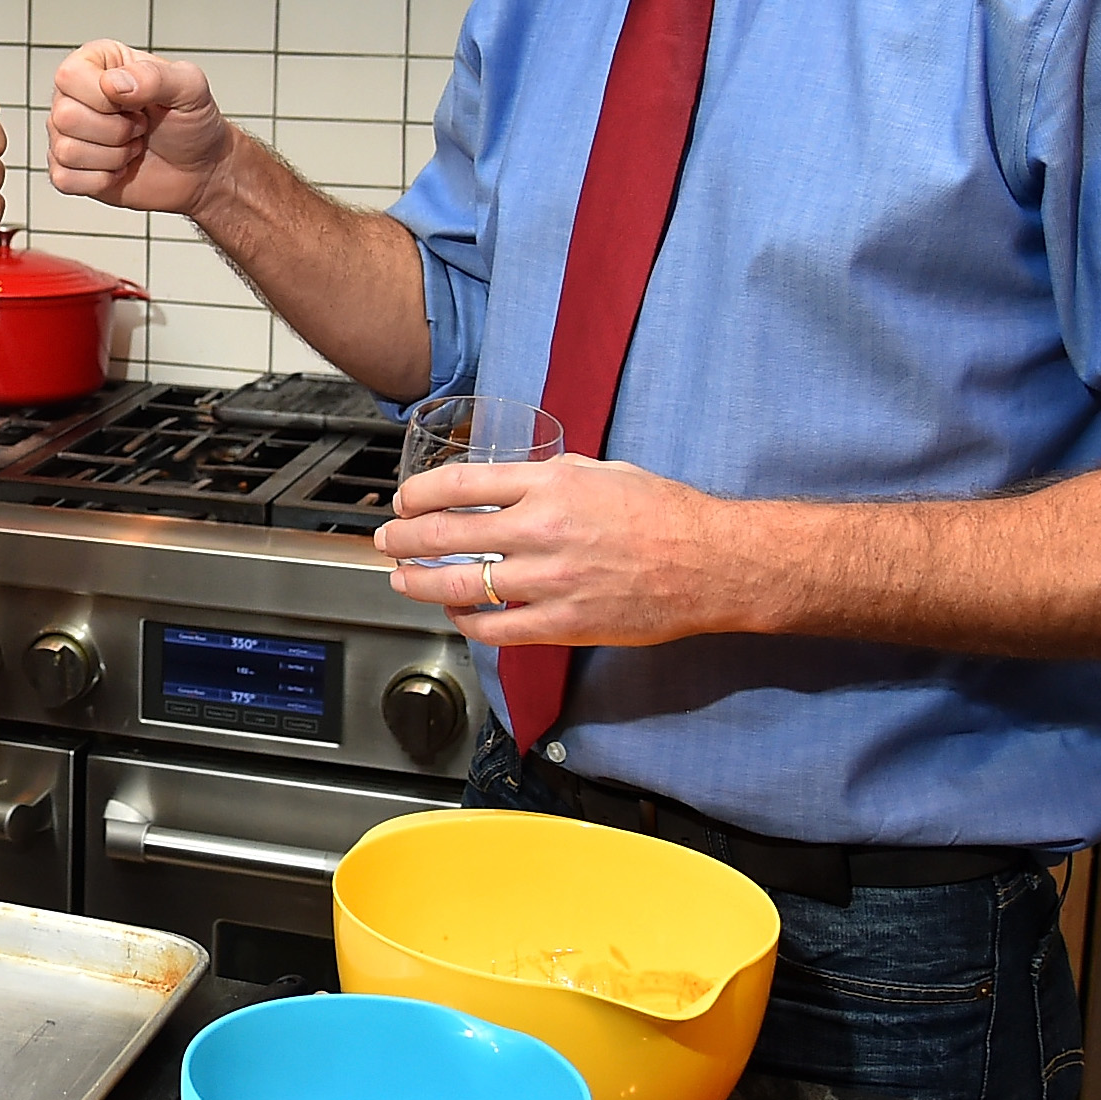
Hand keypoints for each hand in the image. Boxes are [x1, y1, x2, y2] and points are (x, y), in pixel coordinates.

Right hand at [49, 40, 236, 215]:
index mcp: (97, 62)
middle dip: (115, 131)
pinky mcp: (68, 169)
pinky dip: (101, 180)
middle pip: (65, 116)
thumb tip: (112, 84)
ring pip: (66, 150)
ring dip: (113, 156)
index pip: (70, 76)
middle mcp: (75, 95)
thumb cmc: (192, 124)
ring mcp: (68, 133)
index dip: (104, 98)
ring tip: (133, 146)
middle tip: (140, 128)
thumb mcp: (189, 88)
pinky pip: (64, 179)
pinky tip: (119, 168)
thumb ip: (155, 76)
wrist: (199, 169)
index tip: (138, 103)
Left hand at [377, 456, 749, 648]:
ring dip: (420, 581)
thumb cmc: (666, 513)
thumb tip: (513, 483)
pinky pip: (496, 628)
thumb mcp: (603, 471)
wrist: (712, 564)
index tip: (404, 498)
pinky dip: (466, 621)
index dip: (419, 493)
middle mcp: (543, 530)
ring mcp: (550, 581)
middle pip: (446, 534)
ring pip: (460, 584)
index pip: (461, 484)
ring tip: (402, 577)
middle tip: (387, 538)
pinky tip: (455, 613)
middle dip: (404, 537)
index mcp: (551, 485)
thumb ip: (552, 476)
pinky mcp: (563, 623)